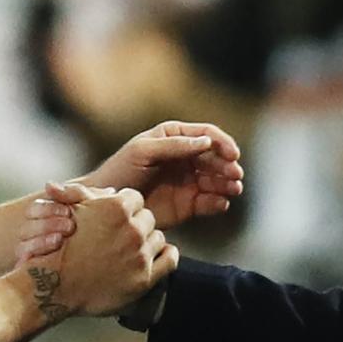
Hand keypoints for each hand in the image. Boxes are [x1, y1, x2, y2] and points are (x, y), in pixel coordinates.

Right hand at [22, 188, 177, 318]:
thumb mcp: (71, 211)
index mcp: (117, 208)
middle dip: (137, 224)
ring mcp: (140, 254)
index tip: (118, 216)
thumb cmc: (60, 246)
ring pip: (158, 237)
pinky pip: (170, 258)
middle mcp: (132, 229)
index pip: (135, 198)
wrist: (55, 284)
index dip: (126, 207)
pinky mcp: (145, 278)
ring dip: (148, 241)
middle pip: (148, 217)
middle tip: (122, 235)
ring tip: (131, 249)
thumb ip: (87, 194)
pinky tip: (156, 256)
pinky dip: (166, 255)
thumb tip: (108, 189)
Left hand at [78, 120, 243, 228]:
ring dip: (228, 183)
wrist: (107, 206)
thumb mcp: (143, 152)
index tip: (232, 154)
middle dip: (228, 165)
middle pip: (215, 158)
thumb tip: (206, 141)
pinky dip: (218, 202)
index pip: (206, 135)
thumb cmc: (119, 172)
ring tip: (233, 189)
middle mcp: (184, 158)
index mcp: (174, 138)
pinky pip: (209, 202)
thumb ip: (173, 146)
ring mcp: (187, 182)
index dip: (222, 143)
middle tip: (235, 175)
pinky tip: (220, 203)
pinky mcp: (188, 205)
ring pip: (216, 180)